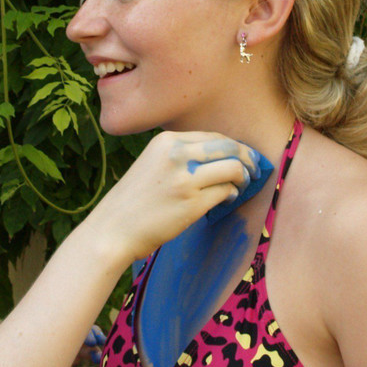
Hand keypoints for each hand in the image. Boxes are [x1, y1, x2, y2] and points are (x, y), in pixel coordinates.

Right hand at [83, 132, 260, 265]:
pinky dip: (232, 195)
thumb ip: (179, 155)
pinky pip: (226, 192)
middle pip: (229, 148)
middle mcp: (176, 155)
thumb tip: (220, 154)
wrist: (113, 229)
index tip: (242, 157)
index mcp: (166, 142)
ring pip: (233, 168)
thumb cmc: (133, 200)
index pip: (213, 137)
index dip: (233, 147)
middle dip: (248, 158)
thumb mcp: (151, 163)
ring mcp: (185, 179)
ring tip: (240, 187)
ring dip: (243, 178)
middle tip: (254, 170)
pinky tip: (225, 200)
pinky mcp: (192, 204)